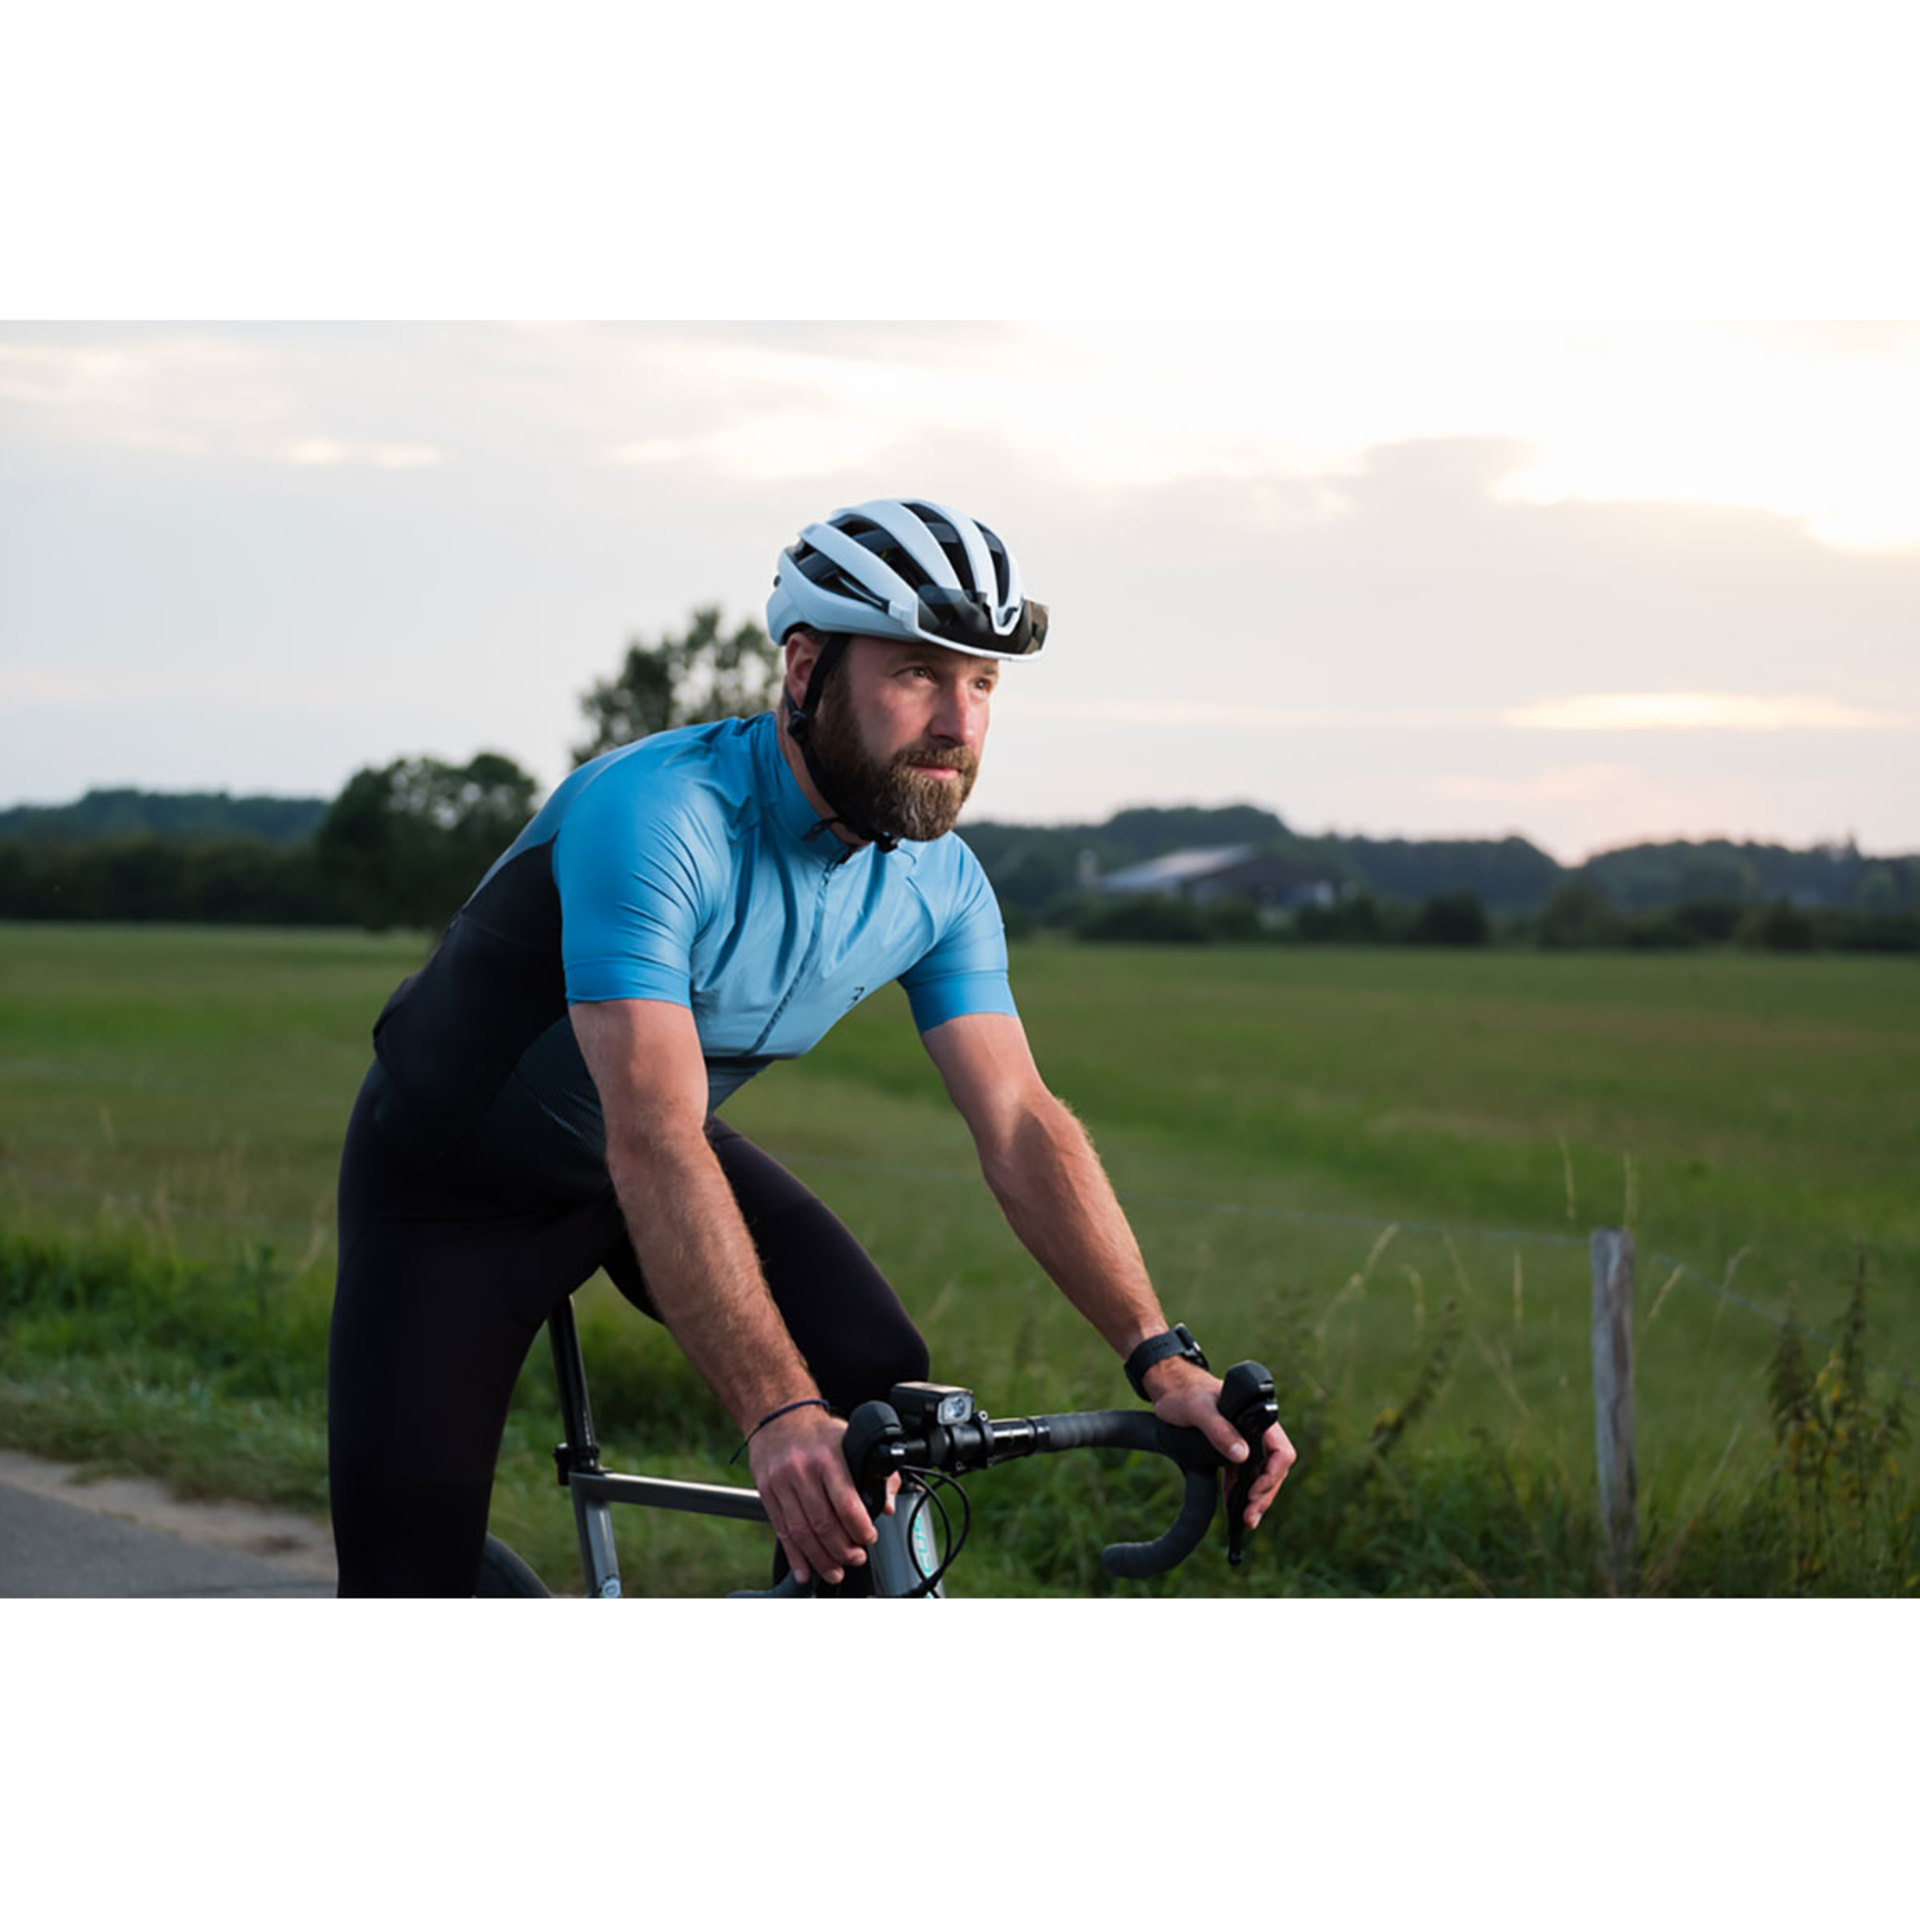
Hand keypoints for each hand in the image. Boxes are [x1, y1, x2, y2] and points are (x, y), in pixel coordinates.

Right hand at [746, 1404, 878, 1585]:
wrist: (776, 1415)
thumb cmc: (817, 1431)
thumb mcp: (850, 1438)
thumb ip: (874, 1470)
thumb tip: (887, 1504)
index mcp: (828, 1458)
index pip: (846, 1504)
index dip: (860, 1529)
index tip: (869, 1538)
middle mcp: (802, 1472)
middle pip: (824, 1524)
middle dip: (843, 1550)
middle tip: (856, 1559)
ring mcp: (781, 1484)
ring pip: (802, 1533)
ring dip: (821, 1559)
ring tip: (835, 1572)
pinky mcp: (766, 1494)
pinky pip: (782, 1531)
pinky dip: (794, 1556)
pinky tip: (805, 1571)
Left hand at [1146, 1363, 1297, 1532]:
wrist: (1172, 1391)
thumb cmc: (1186, 1394)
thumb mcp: (1199, 1410)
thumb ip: (1219, 1429)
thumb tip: (1242, 1455)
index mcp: (1257, 1417)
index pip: (1281, 1451)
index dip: (1272, 1475)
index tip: (1254, 1492)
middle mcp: (1257, 1430)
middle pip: (1274, 1468)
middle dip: (1264, 1495)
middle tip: (1250, 1517)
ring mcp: (1246, 1441)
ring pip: (1261, 1475)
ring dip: (1255, 1499)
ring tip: (1247, 1520)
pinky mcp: (1232, 1449)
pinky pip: (1244, 1475)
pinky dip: (1241, 1492)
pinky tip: (1234, 1507)